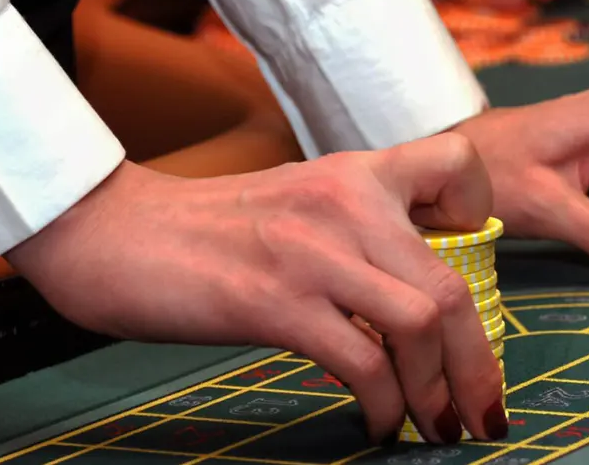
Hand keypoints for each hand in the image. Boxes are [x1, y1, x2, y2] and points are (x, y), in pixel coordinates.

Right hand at [7, 135, 508, 445]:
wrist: (105, 231)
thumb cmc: (204, 232)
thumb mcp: (297, 206)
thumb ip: (357, 232)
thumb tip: (417, 299)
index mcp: (354, 172)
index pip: (456, 162)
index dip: (480, 215)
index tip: (470, 272)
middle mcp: (345, 201)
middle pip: (454, 283)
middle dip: (480, 363)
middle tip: (482, 409)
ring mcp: (310, 251)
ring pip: (422, 322)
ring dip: (439, 391)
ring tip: (436, 426)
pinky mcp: (271, 300)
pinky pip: (362, 361)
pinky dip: (384, 404)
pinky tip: (377, 422)